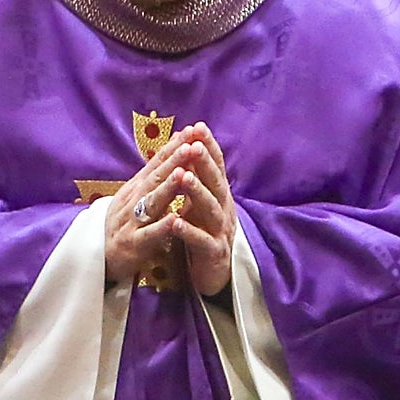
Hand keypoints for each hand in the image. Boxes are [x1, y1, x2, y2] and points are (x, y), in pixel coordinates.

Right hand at [104, 130, 190, 283]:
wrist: (97, 257)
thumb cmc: (125, 223)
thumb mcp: (137, 195)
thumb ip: (155, 174)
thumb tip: (175, 144)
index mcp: (137, 187)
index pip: (157, 163)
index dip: (173, 147)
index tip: (192, 131)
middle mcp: (133, 200)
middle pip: (155, 177)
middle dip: (174, 161)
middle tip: (190, 144)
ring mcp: (132, 222)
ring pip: (151, 202)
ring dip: (167, 188)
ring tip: (182, 174)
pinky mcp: (133, 244)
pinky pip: (148, 235)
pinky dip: (161, 227)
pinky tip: (175, 219)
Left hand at [167, 122, 235, 296]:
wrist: (214, 272)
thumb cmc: (204, 230)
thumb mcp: (201, 201)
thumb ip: (197, 176)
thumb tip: (189, 143)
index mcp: (219, 195)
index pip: (216, 166)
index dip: (208, 146)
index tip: (198, 126)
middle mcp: (223, 209)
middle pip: (215, 183)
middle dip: (204, 163)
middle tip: (193, 145)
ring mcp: (220, 231)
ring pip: (211, 209)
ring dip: (197, 192)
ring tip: (184, 177)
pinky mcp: (213, 253)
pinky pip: (201, 241)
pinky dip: (189, 231)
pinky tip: (175, 221)